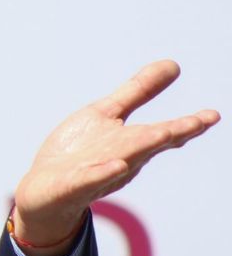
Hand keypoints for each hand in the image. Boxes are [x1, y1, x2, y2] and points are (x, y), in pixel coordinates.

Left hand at [12, 60, 219, 255]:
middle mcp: (120, 157)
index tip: (212, 115)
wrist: (43, 190)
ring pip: (124, 160)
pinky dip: (102, 172)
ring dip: (142, 147)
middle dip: (173, 133)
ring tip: (163, 135)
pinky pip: (88, 179)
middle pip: (148, 144)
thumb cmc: (79, 151)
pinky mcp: (72, 184)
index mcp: (131, 141)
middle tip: (201, 122)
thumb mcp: (106, 113)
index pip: (162, 132)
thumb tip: (173, 64)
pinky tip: (118, 165)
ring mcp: (96, 172)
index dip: (187, 124)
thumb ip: (138, 91)